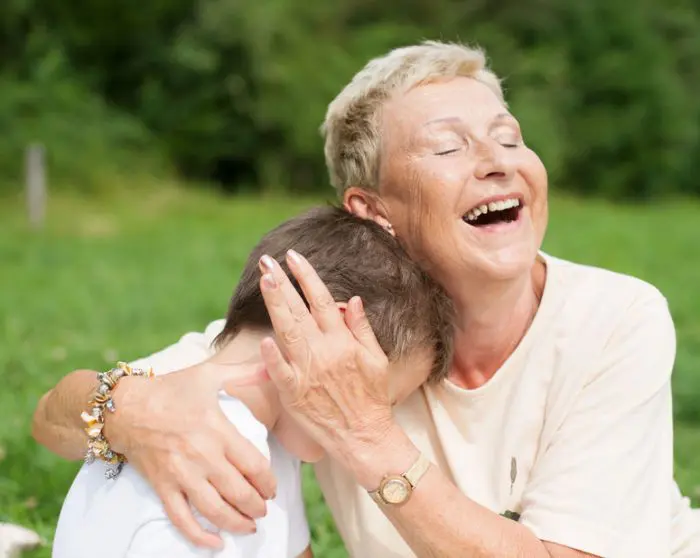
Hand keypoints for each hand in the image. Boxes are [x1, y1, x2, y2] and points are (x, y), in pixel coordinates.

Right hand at [104, 362, 275, 547]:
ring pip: (215, 510)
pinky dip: (199, 536)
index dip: (268, 482)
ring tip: (250, 526)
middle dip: (257, 506)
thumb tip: (271, 366)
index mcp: (218, 430)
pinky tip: (216, 543)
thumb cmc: (170, 389)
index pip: (254, 465)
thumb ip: (244, 372)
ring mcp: (181, 474)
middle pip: (239, 492)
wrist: (124, 406)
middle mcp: (202, 456)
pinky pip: (181, 519)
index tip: (272, 488)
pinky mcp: (162, 486)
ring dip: (237, 523)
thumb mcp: (209, 373)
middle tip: (264, 509)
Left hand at [257, 251, 395, 486]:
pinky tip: (262, 340)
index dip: (307, 277)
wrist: (365, 436)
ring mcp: (308, 371)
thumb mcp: (376, 358)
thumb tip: (352, 299)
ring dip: (275, 304)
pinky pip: (280, 371)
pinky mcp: (294, 393)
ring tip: (264, 280)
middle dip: (282, 283)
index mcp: (343, 341)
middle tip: (266, 261)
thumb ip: (362, 328)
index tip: (294, 257)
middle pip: (300, 310)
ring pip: (287, 331)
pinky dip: (272, 356)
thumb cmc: (372, 398)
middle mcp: (325, 351)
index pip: (322, 300)